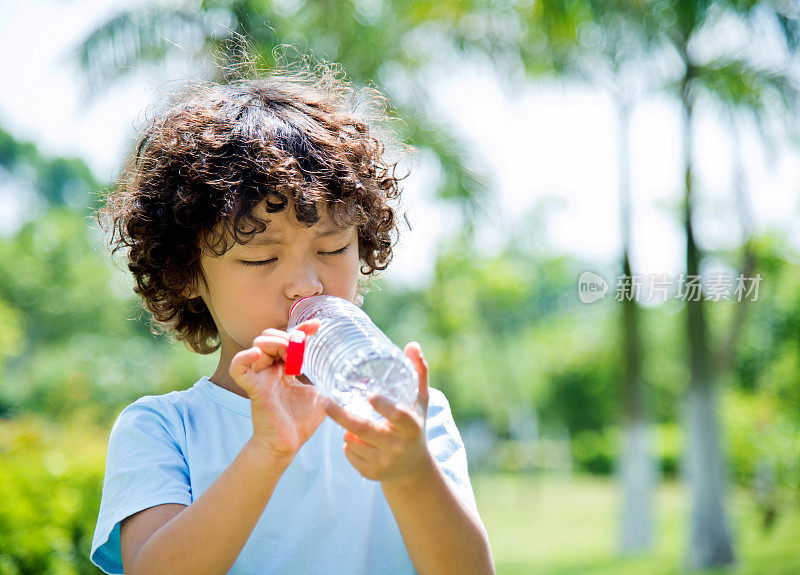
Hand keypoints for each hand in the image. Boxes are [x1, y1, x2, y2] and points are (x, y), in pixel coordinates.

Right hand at [229, 319, 325, 461]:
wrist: (288, 444)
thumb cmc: (301, 421)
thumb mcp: (319, 394)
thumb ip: (324, 378)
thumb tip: (344, 369)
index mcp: (285, 368)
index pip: (289, 339)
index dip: (302, 328)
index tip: (317, 325)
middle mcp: (271, 369)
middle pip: (271, 336)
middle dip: (288, 335)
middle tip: (302, 345)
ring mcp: (261, 377)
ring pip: (258, 344)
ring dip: (275, 341)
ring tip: (289, 352)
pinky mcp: (254, 389)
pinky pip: (238, 369)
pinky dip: (243, 358)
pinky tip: (256, 354)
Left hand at [323, 341, 432, 484]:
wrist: (413, 467)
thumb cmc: (414, 424)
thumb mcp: (420, 401)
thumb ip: (417, 372)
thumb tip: (412, 345)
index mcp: (411, 426)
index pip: (398, 415)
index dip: (383, 406)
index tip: (369, 395)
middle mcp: (398, 446)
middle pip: (364, 429)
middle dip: (342, 416)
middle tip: (325, 402)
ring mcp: (384, 463)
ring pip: (352, 439)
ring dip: (348, 429)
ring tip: (361, 424)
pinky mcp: (371, 475)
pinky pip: (348, 453)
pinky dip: (348, 444)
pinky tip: (361, 442)